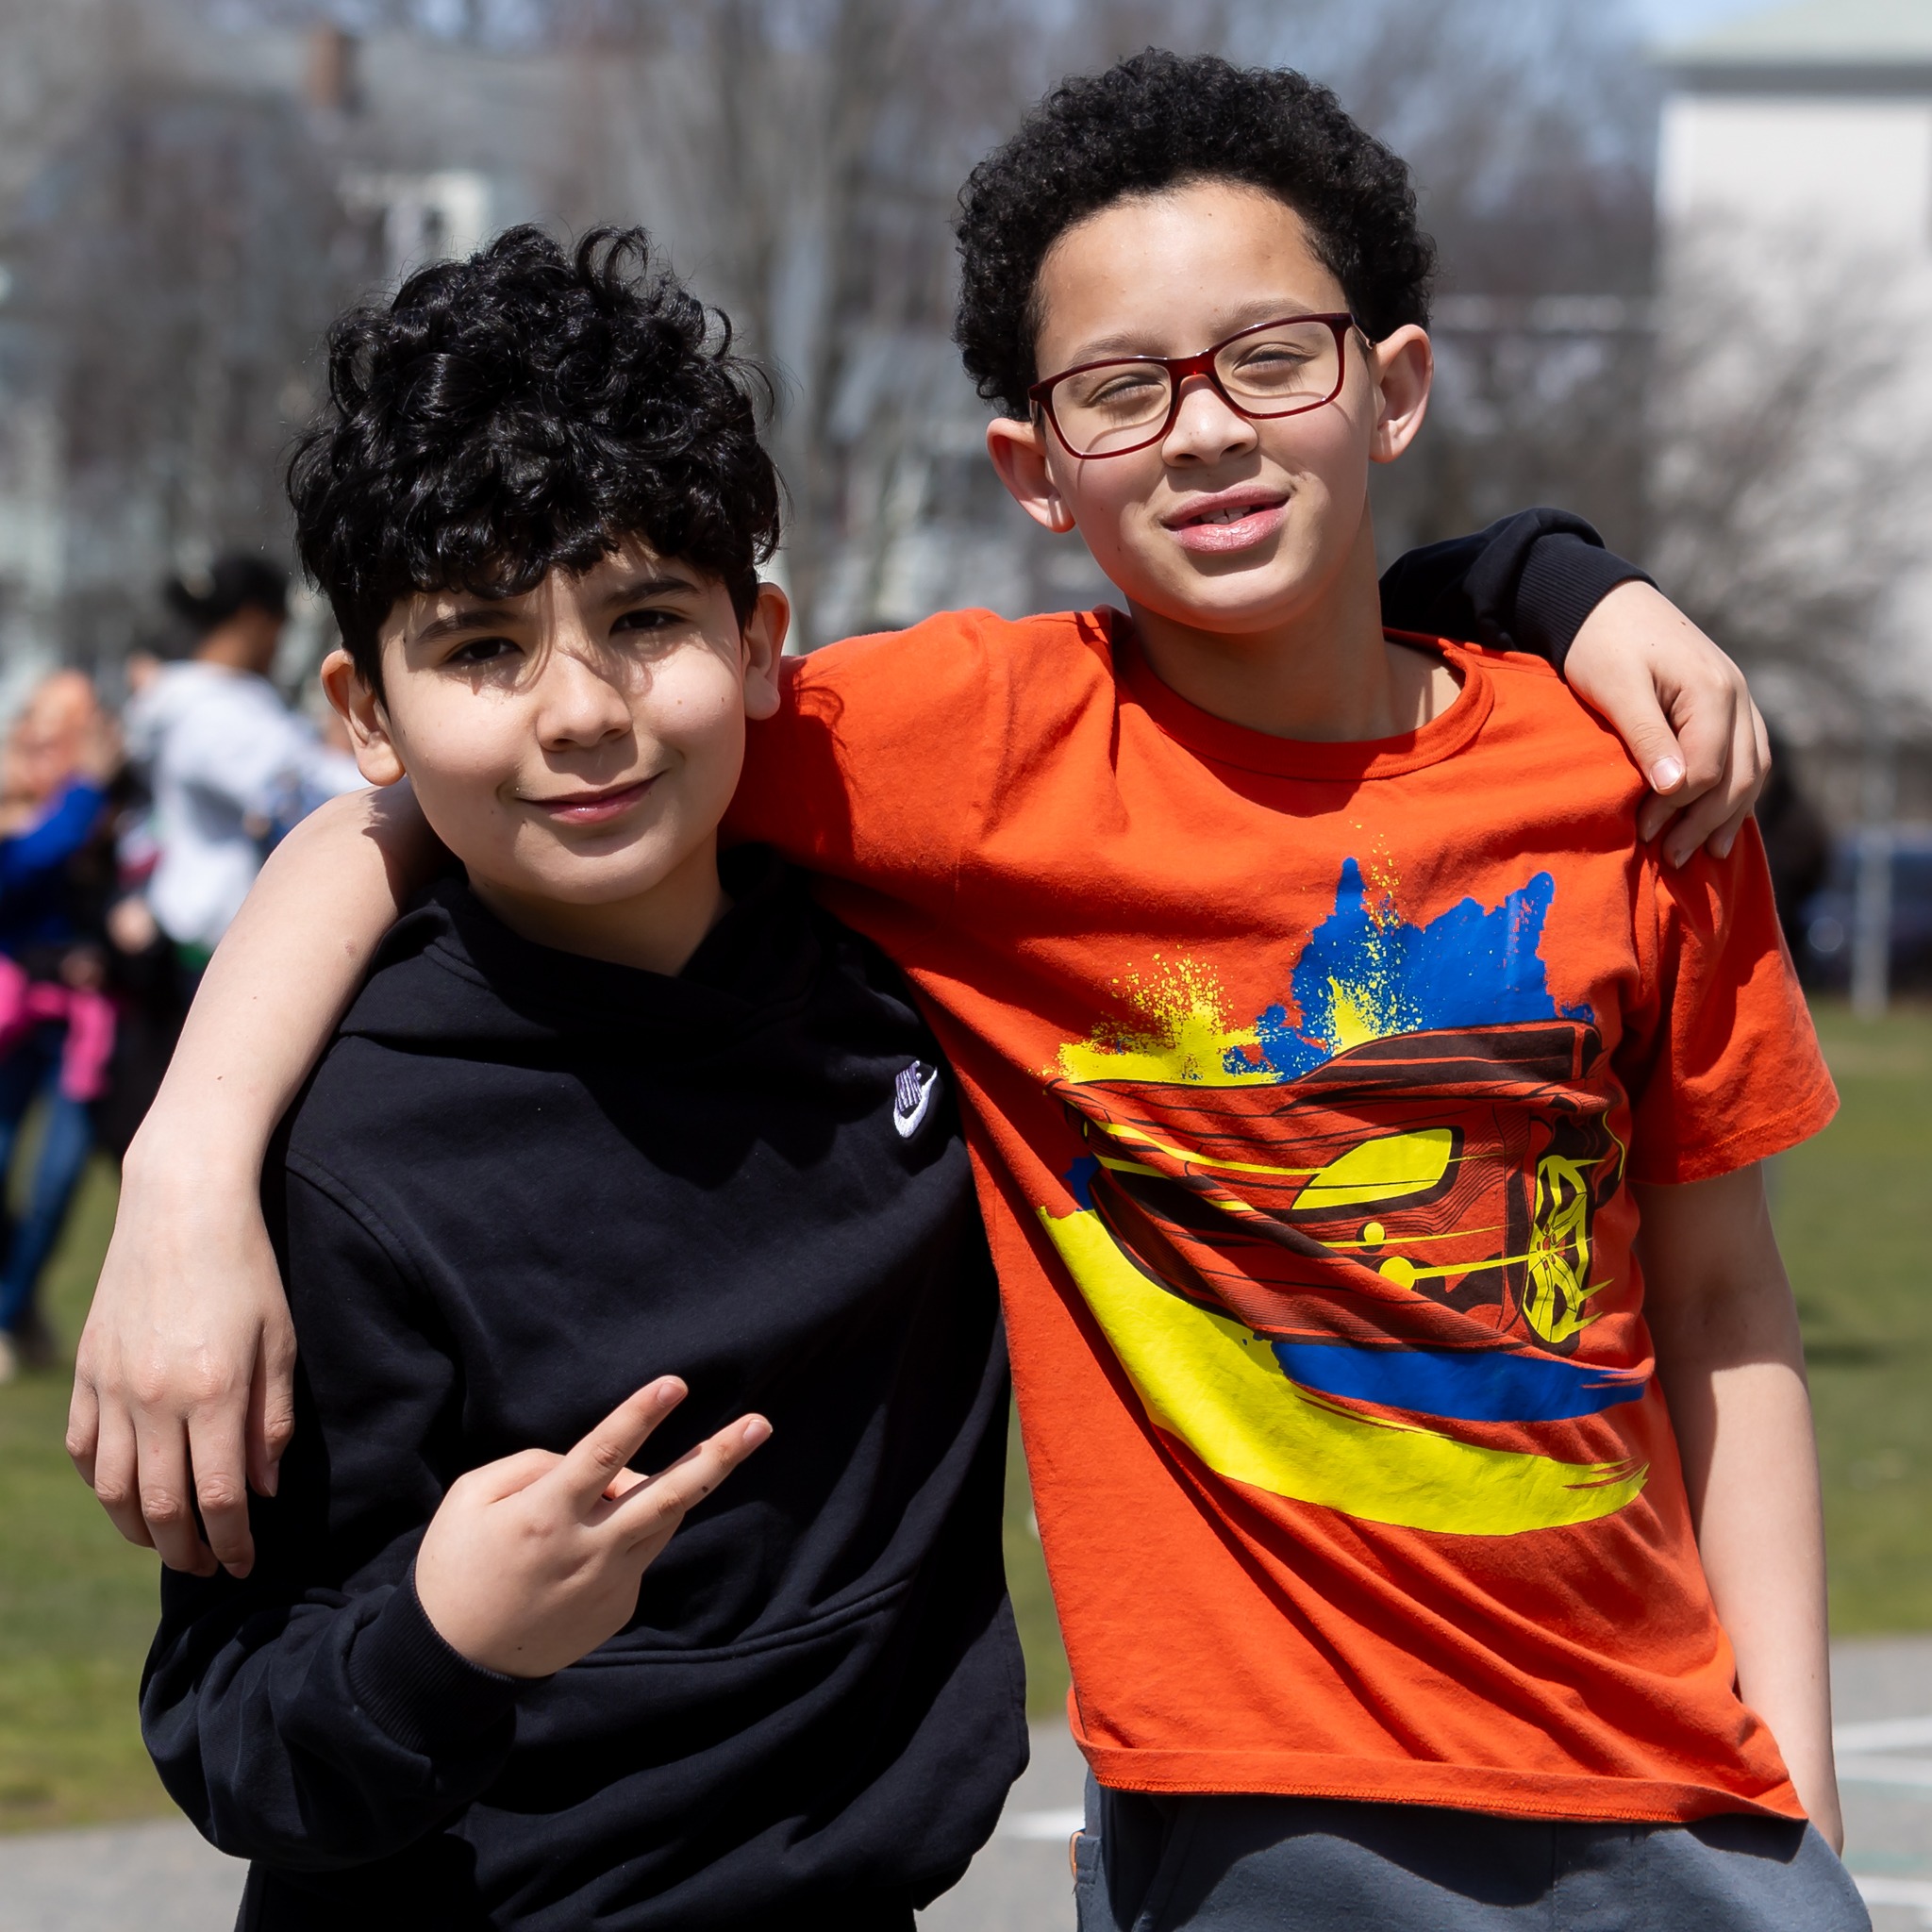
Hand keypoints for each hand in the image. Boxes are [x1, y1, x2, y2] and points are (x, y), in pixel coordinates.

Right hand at [67, 1139, 294, 1578]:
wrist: (181, 1208)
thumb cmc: (248, 1269)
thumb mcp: (280, 1342)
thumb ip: (272, 1422)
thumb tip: (263, 1491)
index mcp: (215, 1393)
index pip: (220, 1498)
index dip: (233, 1541)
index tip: (246, 1563)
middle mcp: (156, 1400)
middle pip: (161, 1507)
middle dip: (187, 1550)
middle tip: (207, 1567)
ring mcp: (113, 1387)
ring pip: (114, 1488)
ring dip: (140, 1528)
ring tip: (168, 1541)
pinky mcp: (87, 1371)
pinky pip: (86, 1448)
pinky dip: (103, 1483)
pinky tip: (126, 1493)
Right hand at [413, 1380, 769, 1677]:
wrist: (456, 1666)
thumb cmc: (455, 1569)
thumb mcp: (470, 1500)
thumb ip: (531, 1466)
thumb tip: (593, 1463)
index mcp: (546, 1515)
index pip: (602, 1453)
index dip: (640, 1415)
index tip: (676, 1384)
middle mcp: (589, 1549)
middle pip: (669, 1494)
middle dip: (719, 1456)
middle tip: (761, 1424)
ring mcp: (610, 1582)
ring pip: (665, 1519)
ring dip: (692, 1482)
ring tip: (720, 1446)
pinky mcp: (619, 1608)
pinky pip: (638, 1553)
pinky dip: (630, 1531)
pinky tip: (595, 1539)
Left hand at [1562, 581, 1769, 867]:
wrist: (1603, 602)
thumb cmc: (1599, 644)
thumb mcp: (1616, 688)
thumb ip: (1646, 735)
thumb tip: (1675, 788)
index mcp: (1712, 690)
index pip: (1709, 768)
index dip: (1677, 806)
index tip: (1643, 830)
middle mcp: (1738, 694)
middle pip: (1738, 776)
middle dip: (1705, 822)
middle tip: (1671, 859)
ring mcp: (1739, 699)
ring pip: (1752, 770)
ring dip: (1728, 815)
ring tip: (1700, 854)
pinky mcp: (1728, 706)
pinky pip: (1747, 757)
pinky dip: (1736, 792)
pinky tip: (1719, 823)